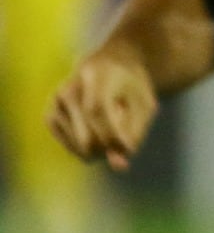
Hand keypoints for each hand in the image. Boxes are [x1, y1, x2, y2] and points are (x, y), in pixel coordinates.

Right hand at [47, 43, 158, 171]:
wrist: (111, 65)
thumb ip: (135, 132)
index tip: (129, 148)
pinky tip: (96, 129)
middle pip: (87, 137)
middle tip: (123, 139)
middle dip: (109, 146)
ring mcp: (55, 103)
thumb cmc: (132, 87)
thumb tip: (119, 166)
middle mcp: (69, 88)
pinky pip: (72, 148)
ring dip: (101, 148)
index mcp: (95, 76)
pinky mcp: (49, 117)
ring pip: (80, 146)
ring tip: (111, 127)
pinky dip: (89, 147)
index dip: (112, 136)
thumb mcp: (144, 103)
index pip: (96, 111)